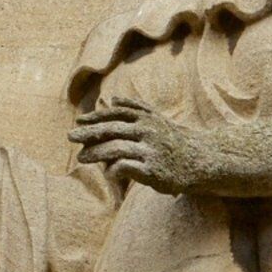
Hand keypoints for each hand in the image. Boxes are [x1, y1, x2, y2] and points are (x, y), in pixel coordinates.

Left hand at [71, 99, 232, 195]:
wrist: (202, 160)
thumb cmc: (174, 141)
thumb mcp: (157, 120)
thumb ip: (136, 108)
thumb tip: (113, 98)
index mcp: (146, 119)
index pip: (115, 115)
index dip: (95, 117)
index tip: (78, 121)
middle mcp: (147, 131)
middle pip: (112, 129)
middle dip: (88, 133)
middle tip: (70, 136)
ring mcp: (150, 150)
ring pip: (116, 148)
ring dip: (96, 153)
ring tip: (82, 158)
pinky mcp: (153, 170)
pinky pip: (127, 168)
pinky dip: (114, 169)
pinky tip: (108, 172)